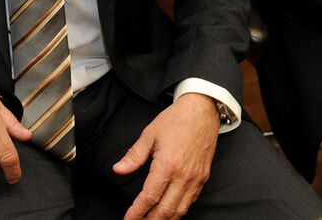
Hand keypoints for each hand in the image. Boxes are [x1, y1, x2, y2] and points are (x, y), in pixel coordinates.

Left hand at [112, 93, 218, 219]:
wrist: (202, 111)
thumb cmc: (175, 120)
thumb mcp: (149, 134)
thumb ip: (134, 155)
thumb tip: (118, 169)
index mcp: (168, 164)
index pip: (150, 196)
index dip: (138, 211)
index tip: (129, 219)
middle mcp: (183, 176)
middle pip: (166, 209)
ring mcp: (196, 179)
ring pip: (180, 209)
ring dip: (166, 219)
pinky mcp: (203, 178)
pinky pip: (190, 201)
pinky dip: (179, 210)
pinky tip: (170, 212)